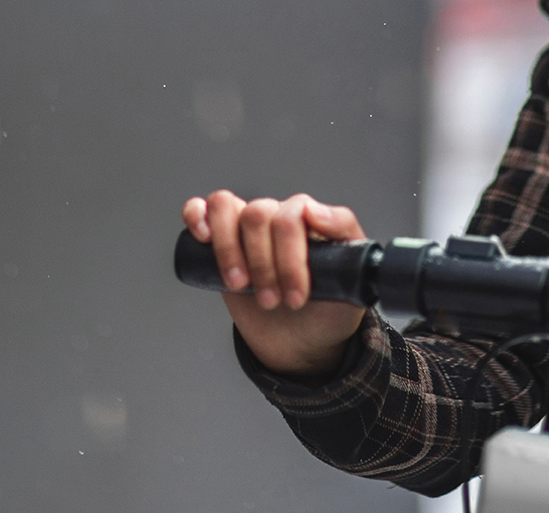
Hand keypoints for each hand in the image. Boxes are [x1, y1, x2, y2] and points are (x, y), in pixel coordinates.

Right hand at [182, 190, 368, 377]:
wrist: (301, 342)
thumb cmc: (327, 311)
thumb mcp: (352, 284)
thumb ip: (347, 240)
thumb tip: (315, 212)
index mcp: (311, 220)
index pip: (292, 214)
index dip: (290, 258)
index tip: (296, 296)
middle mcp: (278, 216)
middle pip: (258, 213)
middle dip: (263, 264)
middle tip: (272, 301)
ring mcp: (248, 227)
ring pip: (226, 206)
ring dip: (228, 249)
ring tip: (240, 285)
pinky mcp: (221, 241)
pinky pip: (202, 209)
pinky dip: (196, 215)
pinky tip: (202, 237)